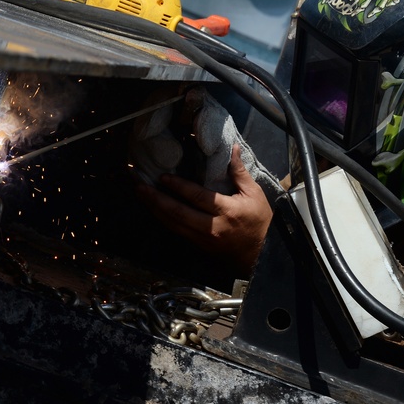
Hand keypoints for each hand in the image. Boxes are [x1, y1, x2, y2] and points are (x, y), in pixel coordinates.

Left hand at [136, 144, 273, 274]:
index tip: (163, 177)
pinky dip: (164, 221)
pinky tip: (154, 211)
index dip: (179, 187)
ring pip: (174, 224)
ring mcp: (204, 239)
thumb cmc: (260, 222)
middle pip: (179, 213)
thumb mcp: (254, 194)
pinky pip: (177, 232)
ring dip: (155, 210)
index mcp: (227, 211)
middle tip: (140, 187)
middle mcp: (212, 227)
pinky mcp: (200, 246)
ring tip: (141, 196)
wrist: (264, 254)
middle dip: (157, 200)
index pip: (198, 197)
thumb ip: (239, 172)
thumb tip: (233, 148)